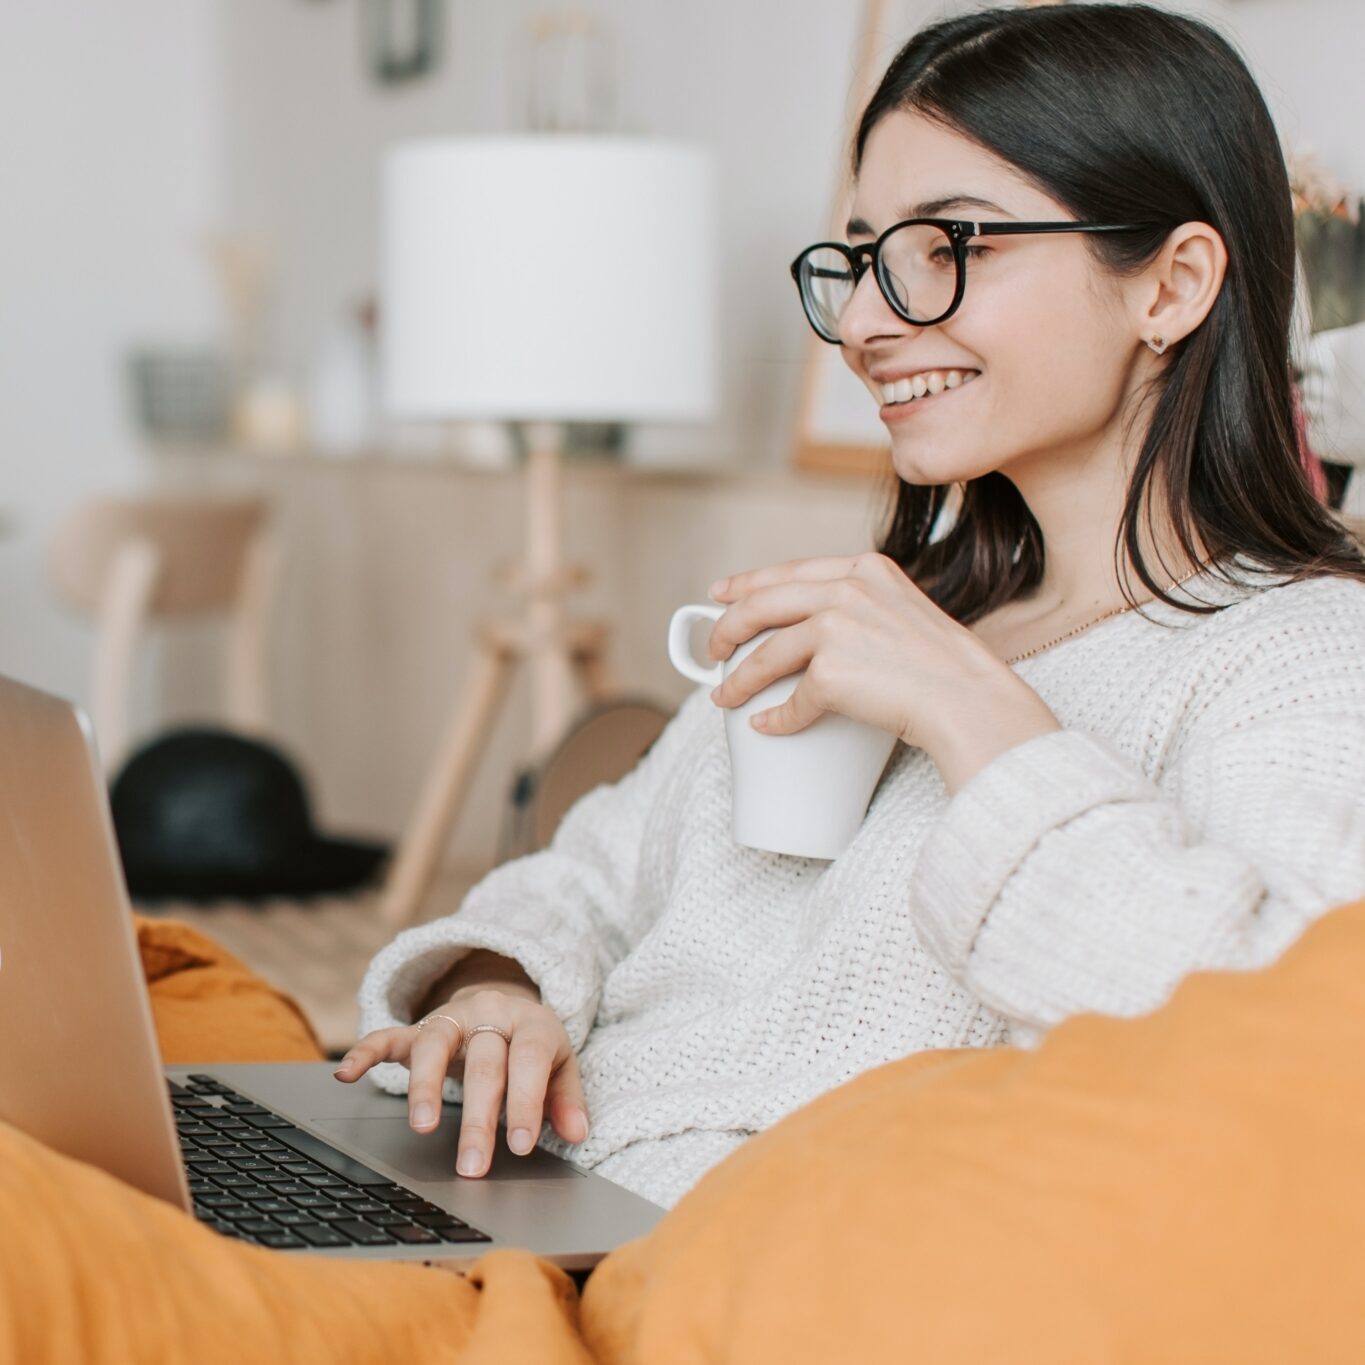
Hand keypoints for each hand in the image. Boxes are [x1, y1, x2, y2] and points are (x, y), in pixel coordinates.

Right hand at [334, 984, 588, 1178]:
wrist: (504, 1003)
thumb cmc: (533, 1046)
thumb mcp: (561, 1064)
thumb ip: (566, 1098)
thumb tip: (578, 1134)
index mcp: (531, 1023)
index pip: (529, 1060)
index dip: (526, 1101)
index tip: (521, 1146)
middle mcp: (490, 1014)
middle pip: (483, 1061)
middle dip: (479, 1116)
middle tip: (473, 1165)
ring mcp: (451, 1018)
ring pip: (434, 1042)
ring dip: (426, 1085)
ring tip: (422, 1127)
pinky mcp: (418, 1027)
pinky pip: (388, 1034)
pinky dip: (365, 1051)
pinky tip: (347, 1075)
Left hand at [706, 552, 1059, 791]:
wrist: (971, 700)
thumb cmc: (946, 669)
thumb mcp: (905, 612)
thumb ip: (864, 608)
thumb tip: (814, 631)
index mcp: (866, 569)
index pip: (790, 570)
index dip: (747, 582)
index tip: (720, 594)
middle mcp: (848, 589)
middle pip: (763, 603)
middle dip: (727, 627)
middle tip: (713, 649)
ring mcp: (837, 627)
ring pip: (766, 653)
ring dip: (738, 679)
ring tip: (725, 696)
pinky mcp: (832, 671)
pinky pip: (791, 700)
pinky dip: (776, 718)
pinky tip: (767, 725)